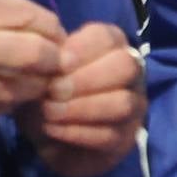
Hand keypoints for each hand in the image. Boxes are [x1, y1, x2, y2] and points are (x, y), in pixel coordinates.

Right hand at [0, 0, 65, 130]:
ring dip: (35, 85)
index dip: (51, 25)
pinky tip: (6, 97)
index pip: (28, 16)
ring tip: (36, 81)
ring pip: (20, 89)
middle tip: (56, 60)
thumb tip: (26, 23)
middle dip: (53, 58)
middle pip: (35, 54)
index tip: (55, 32)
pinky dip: (6, 104)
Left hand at [16, 22, 145, 176]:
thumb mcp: (43, 75)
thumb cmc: (48, 94)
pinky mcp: (125, 139)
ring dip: (82, 107)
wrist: (50, 138)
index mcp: (111, 47)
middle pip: (125, 66)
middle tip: (54, 91)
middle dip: (87, 78)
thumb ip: (49, 65)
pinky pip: (109, 135)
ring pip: (122, 103)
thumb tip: (49, 63)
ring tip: (50, 112)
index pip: (109, 37)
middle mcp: (131, 73)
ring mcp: (133, 107)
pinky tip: (53, 130)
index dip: (83, 49)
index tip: (56, 63)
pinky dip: (77, 132)